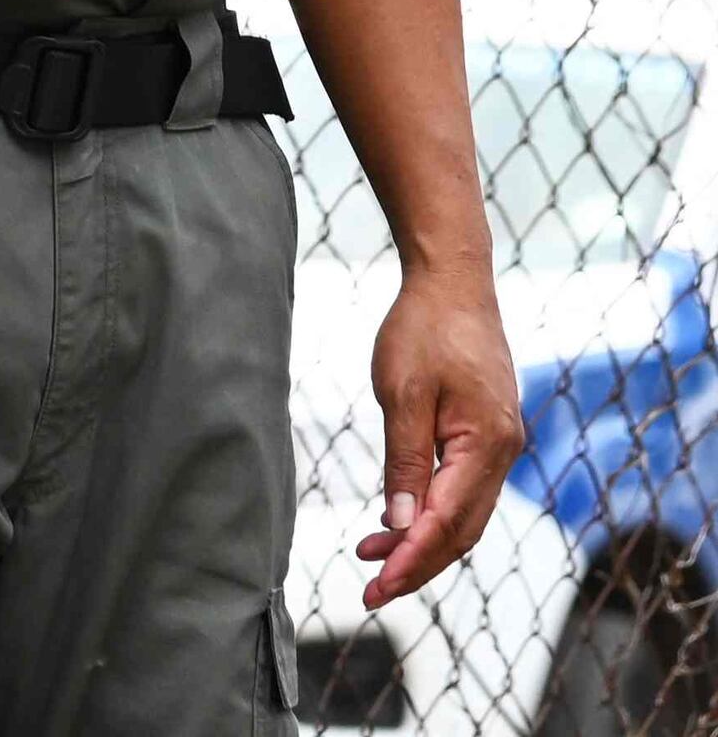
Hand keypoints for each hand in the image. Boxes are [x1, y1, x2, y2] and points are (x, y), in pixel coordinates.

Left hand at [356, 265, 518, 605]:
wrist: (454, 284)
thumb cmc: (424, 330)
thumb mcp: (402, 394)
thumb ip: (405, 461)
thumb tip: (400, 523)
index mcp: (487, 444)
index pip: (448, 520)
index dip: (413, 557)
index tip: (378, 585)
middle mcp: (504, 453)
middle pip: (462, 529)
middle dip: (418, 563)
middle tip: (372, 591)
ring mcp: (500, 445)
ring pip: (465, 514)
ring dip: (423, 540)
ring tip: (374, 558)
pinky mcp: (488, 435)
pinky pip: (464, 490)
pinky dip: (433, 512)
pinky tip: (399, 520)